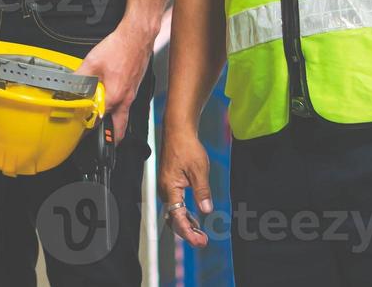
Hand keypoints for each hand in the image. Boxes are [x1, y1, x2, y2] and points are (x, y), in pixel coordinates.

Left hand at [77, 27, 150, 135]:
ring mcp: (132, 94)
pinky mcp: (134, 87)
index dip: (87, 128)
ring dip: (113, 123)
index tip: (79, 131)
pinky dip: (117, 108)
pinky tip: (109, 98)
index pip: (99, 121)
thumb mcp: (92, 62)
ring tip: (100, 121)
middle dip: (108, 138)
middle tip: (96, 139)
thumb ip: (80, 78)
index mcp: (115, 97)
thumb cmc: (120, 47)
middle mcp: (126, 99)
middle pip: (119, 129)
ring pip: (123, 117)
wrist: (138, 36)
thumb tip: (68, 86)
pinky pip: (126, 105)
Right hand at [158, 129, 211, 248]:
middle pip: (173, 219)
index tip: (199, 241)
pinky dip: (184, 214)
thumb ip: (202, 192)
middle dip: (187, 232)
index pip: (177, 217)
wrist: (178, 130)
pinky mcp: (170, 184)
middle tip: (202, 241)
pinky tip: (194, 219)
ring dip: (186, 224)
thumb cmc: (187, 146)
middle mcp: (165, 190)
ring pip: (174, 212)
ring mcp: (166, 187)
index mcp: (170, 188)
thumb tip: (206, 210)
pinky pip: (175, 204)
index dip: (188, 232)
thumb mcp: (199, 170)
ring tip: (201, 234)